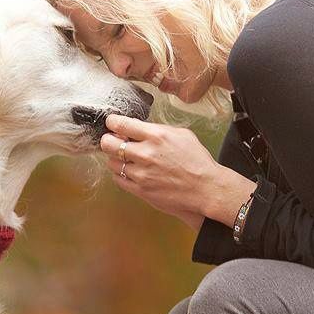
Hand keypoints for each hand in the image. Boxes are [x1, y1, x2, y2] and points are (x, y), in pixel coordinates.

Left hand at [101, 115, 255, 229]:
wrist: (206, 190)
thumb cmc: (197, 162)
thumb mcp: (182, 135)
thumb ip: (158, 129)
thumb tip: (139, 128)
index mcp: (156, 136)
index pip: (121, 124)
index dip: (112, 122)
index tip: (111, 123)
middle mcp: (146, 154)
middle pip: (108, 144)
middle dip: (108, 140)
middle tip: (113, 141)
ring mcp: (141, 174)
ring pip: (112, 163)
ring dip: (116, 159)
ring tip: (127, 158)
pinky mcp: (140, 190)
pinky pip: (118, 179)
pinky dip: (121, 174)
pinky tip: (131, 171)